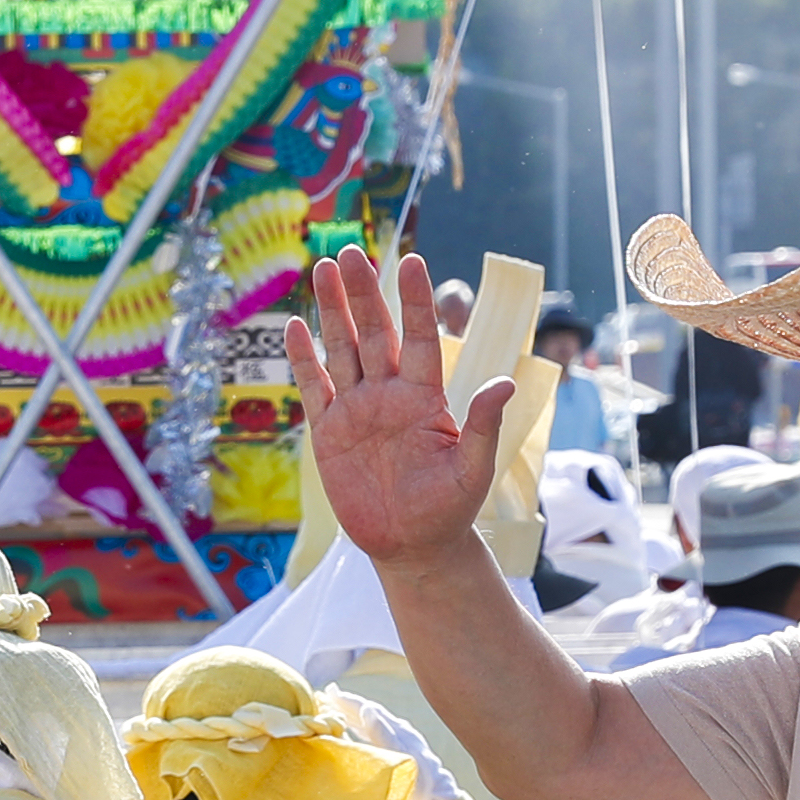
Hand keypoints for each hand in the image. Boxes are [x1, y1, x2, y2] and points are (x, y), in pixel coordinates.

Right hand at [284, 251, 510, 565]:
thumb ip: (484, 426)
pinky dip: (303, 359)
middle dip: (363, 293)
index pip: (418, 337)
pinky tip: (295, 327)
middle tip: (350, 252)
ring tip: (323, 269)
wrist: (413, 547)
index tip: (411, 262)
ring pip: (342, 349)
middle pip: (374, 333)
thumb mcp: (473, 470)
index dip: (414, 301)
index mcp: (425, 397)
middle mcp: (389, 394)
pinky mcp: (329, 432)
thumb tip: (504, 384)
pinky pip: (314, 387)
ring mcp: (357, 410)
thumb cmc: (449, 510)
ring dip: (332, 311)